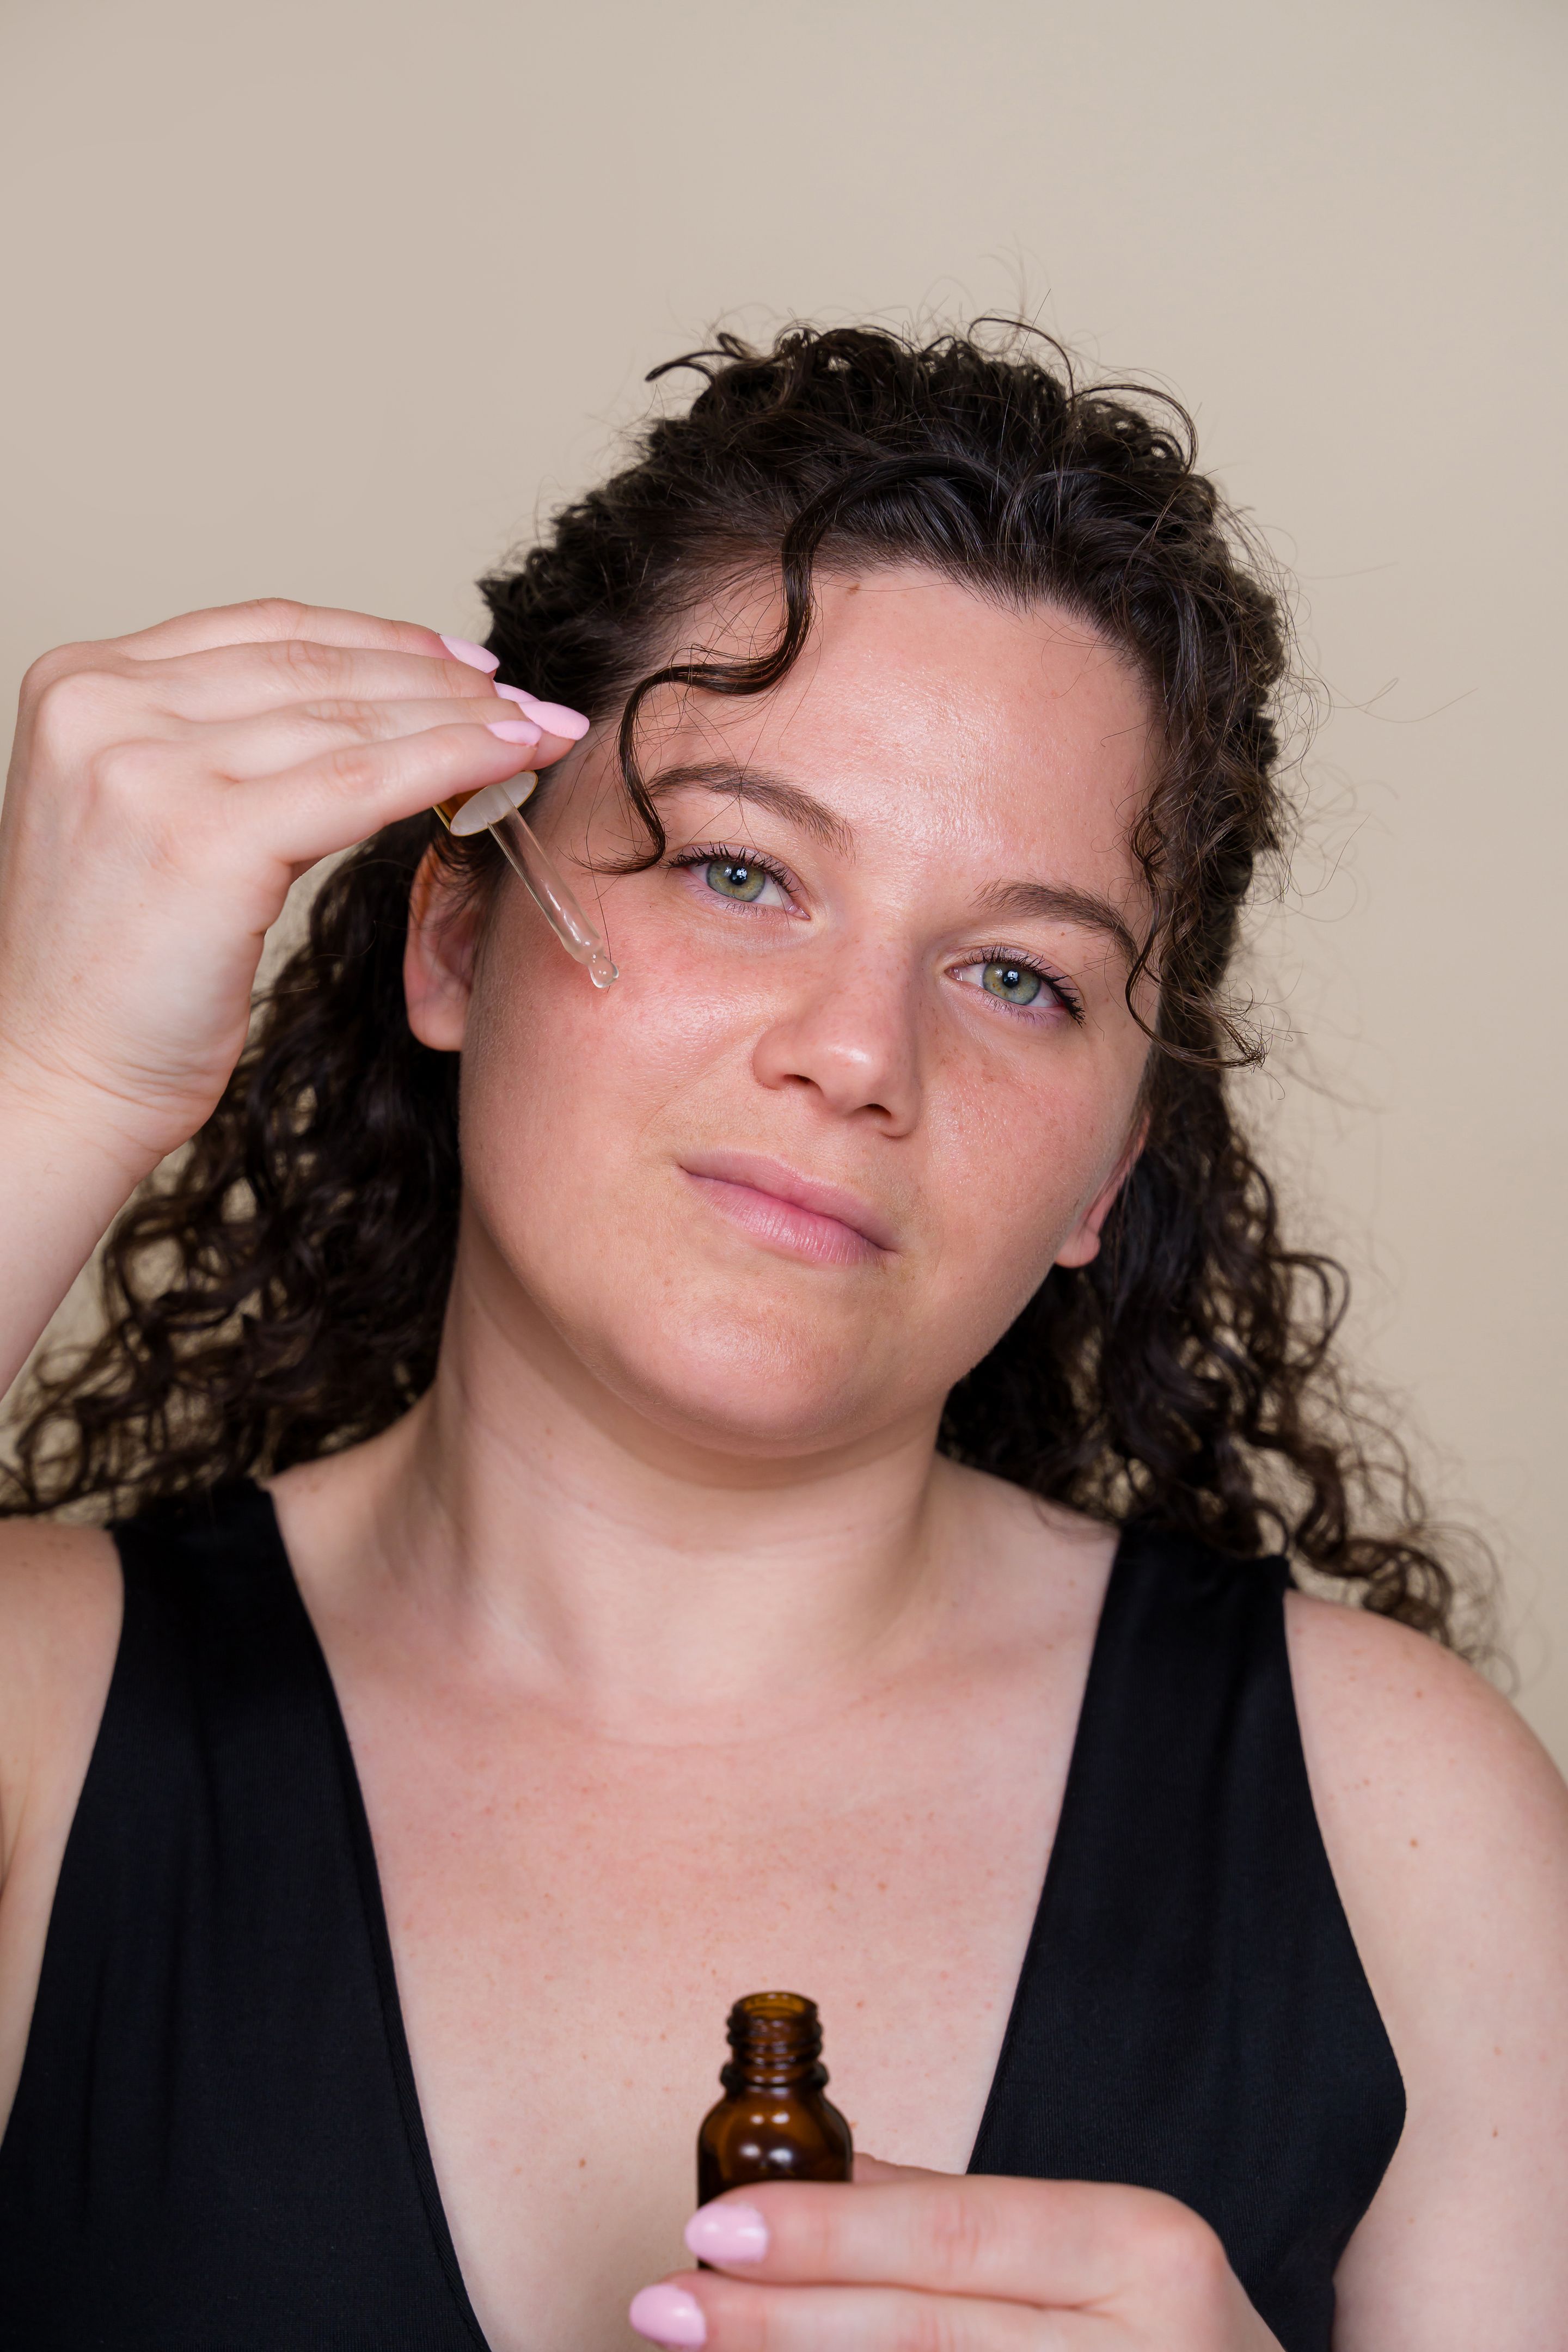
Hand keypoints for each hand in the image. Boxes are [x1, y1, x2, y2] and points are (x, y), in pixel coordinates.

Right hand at [0, 599, 585, 1182]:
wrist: (59, 1076)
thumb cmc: (115, 975)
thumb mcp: (149, 817)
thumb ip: (216, 749)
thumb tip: (359, 713)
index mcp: (80, 684)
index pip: (263, 630)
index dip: (379, 638)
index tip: (463, 663)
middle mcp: (104, 706)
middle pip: (313, 665)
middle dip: (439, 679)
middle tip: (524, 698)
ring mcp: (149, 767)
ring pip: (350, 718)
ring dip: (464, 718)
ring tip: (537, 732)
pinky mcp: (206, 838)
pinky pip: (365, 782)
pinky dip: (453, 762)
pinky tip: (513, 759)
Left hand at [629, 2157, 1281, 2349]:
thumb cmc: (1170, 2339)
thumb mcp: (1099, 2255)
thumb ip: (959, 2216)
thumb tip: (812, 2174)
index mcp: (1146, 2246)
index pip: (958, 2231)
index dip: (828, 2232)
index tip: (712, 2228)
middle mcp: (1149, 2343)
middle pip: (931, 2332)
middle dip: (783, 2322)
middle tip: (666, 2303)